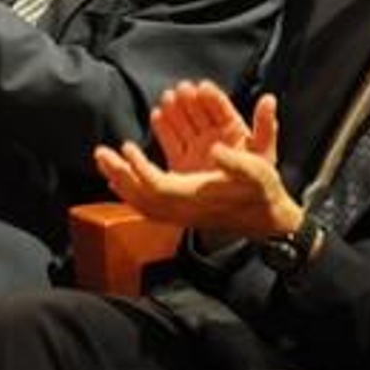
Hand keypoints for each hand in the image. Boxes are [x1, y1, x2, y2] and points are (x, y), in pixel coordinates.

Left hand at [94, 91, 302, 238]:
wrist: (269, 222)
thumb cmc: (263, 193)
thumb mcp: (257, 171)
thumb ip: (235, 161)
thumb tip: (216, 149)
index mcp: (198, 196)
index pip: (157, 186)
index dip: (139, 168)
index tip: (127, 147)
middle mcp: (184, 208)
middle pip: (141, 196)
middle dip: (119, 174)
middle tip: (100, 153)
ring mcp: (181, 213)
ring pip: (141, 202)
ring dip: (121, 181)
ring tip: (103, 162)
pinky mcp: (182, 212)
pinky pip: (148, 206)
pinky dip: (130, 194)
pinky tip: (118, 182)